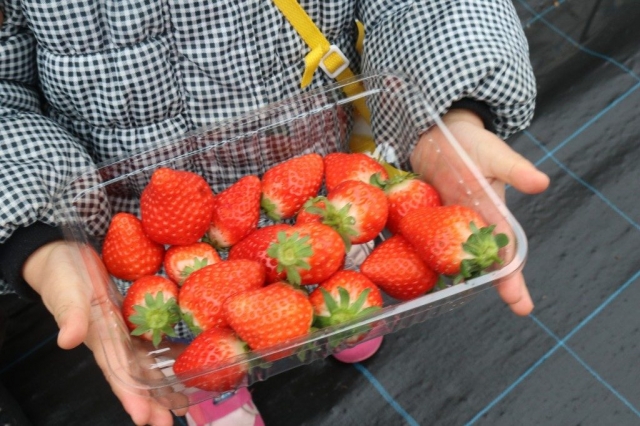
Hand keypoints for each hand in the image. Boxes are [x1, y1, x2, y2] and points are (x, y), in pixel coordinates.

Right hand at [23, 241, 186, 424]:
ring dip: (165, 383)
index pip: (118, 376)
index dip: (131, 399)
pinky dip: (172, 351)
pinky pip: (156, 338)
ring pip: (149, 363)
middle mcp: (116, 342)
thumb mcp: (66, 295)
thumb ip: (69, 317)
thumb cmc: (63, 277)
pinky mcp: (135, 317)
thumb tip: (66, 341)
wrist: (65, 257)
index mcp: (100, 342)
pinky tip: (190, 358)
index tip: (145, 419)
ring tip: (183, 403)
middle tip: (173, 420)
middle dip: (154, 401)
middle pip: (138, 378)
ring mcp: (126, 331)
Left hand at [410, 108, 549, 315]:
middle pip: (478, 262)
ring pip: (446, 255)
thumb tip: (541, 183)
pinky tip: (403, 272)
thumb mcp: (495, 154)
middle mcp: (469, 224)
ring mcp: (443, 223)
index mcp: (490, 214)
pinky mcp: (421, 217)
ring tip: (443, 302)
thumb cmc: (473, 145)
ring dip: (446, 275)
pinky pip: (418, 238)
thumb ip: (515, 169)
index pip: (504, 250)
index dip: (511, 277)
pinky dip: (414, 254)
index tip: (520, 305)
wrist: (438, 134)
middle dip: (485, 285)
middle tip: (495, 313)